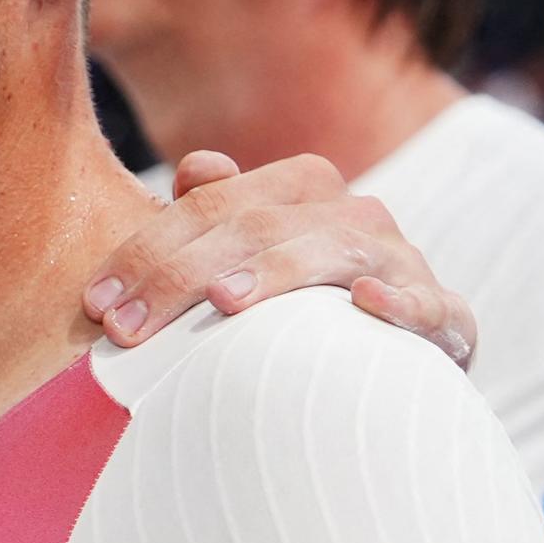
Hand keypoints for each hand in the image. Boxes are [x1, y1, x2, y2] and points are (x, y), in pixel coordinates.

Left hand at [82, 151, 476, 366]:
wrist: (396, 372)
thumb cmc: (300, 313)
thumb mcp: (249, 261)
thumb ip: (215, 214)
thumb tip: (197, 169)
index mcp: (299, 190)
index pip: (207, 206)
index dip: (146, 251)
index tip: (95, 304)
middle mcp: (350, 215)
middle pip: (253, 226)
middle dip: (180, 275)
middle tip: (125, 329)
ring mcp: (401, 262)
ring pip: (330, 252)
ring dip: (276, 273)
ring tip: (224, 300)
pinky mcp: (448, 319)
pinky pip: (432, 305)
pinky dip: (404, 302)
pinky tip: (369, 304)